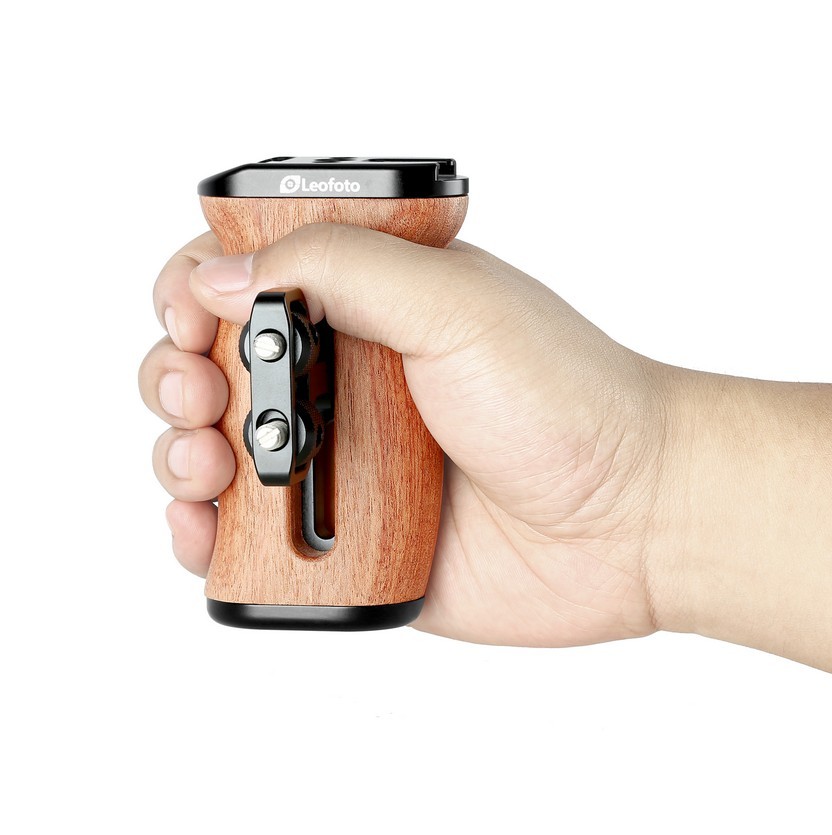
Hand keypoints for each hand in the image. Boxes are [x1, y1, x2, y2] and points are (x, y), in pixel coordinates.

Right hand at [140, 225, 671, 645]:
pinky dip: (210, 538)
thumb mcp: (456, 303)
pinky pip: (258, 545)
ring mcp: (352, 470)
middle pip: (215, 370)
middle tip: (200, 393)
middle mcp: (354, 385)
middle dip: (176, 376)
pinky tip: (206, 527)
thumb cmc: (572, 402)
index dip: (197, 291)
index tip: (192, 315)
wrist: (637, 518)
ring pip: (222, 458)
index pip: (249, 280)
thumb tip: (222, 275)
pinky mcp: (357, 549)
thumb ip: (340, 268)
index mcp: (375, 309)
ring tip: (209, 461)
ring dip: (180, 455)